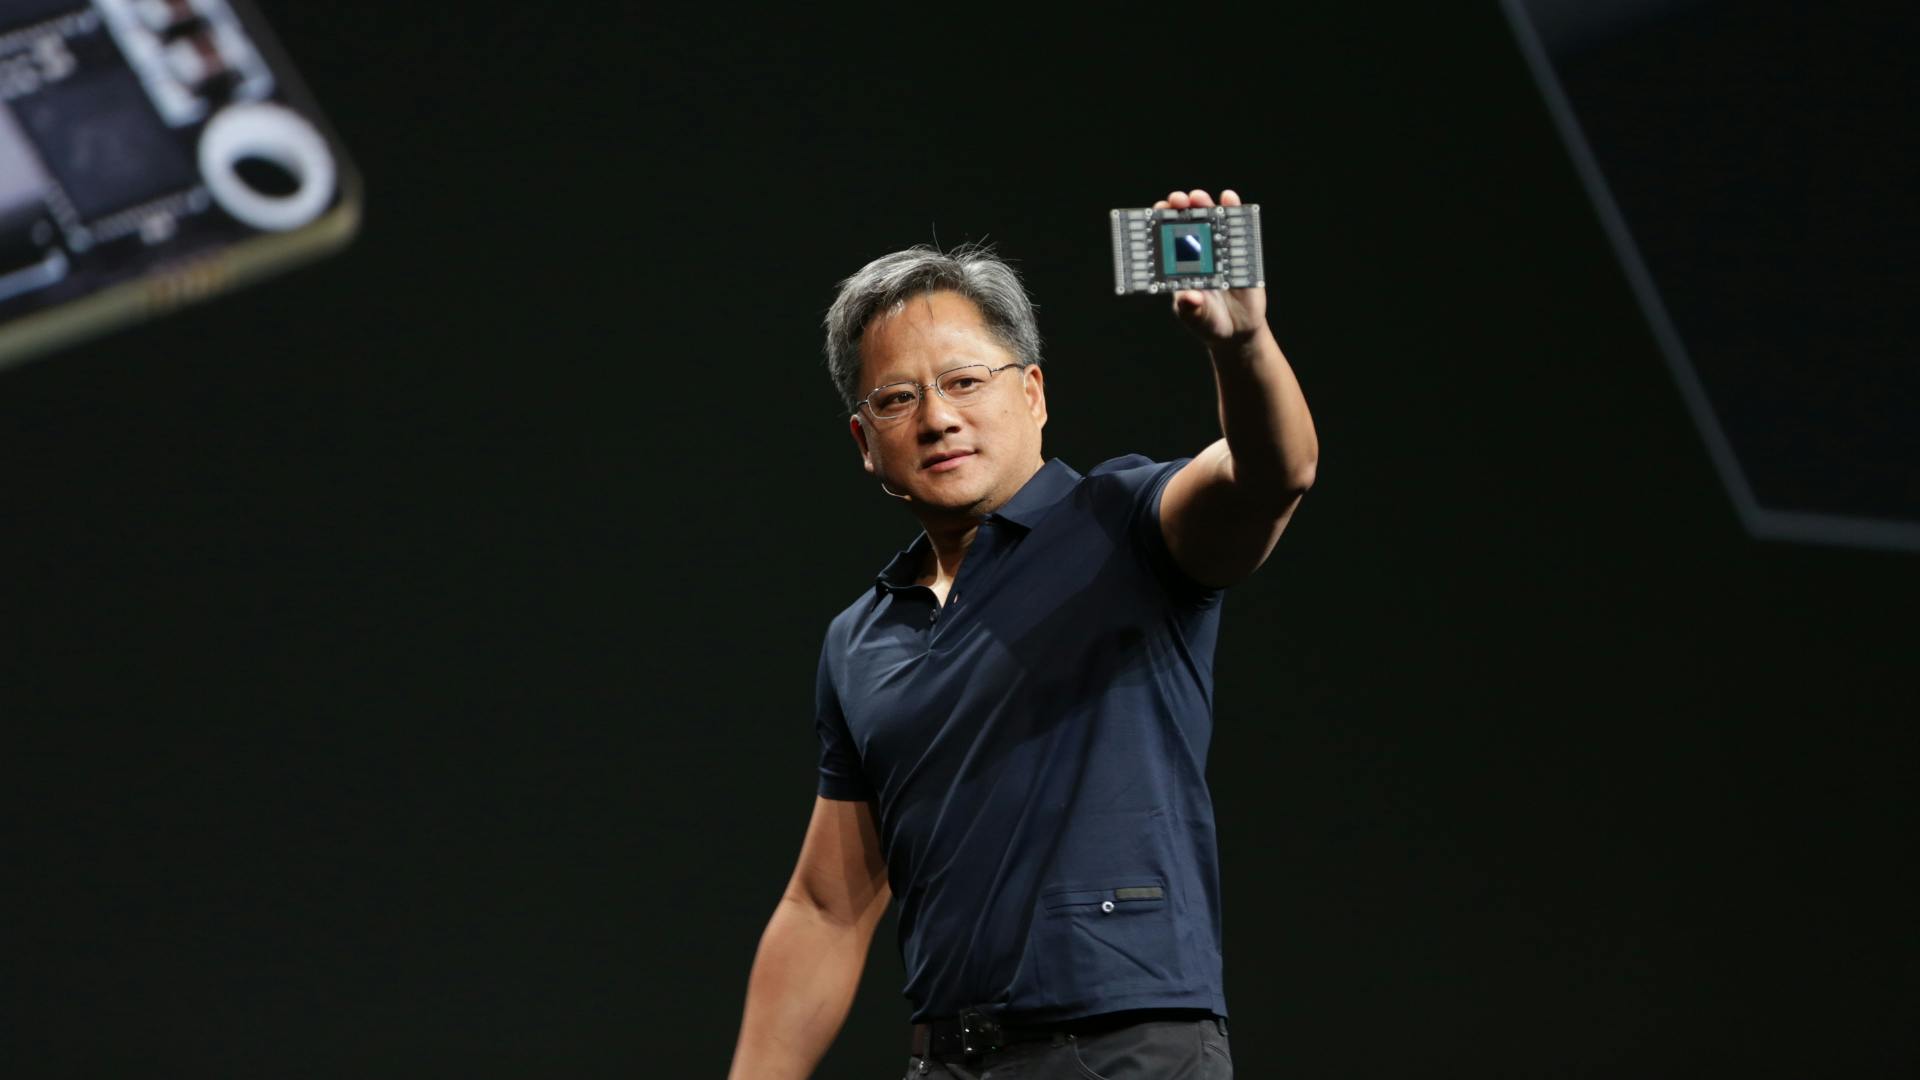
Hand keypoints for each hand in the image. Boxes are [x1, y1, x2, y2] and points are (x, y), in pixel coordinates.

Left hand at [1154, 188, 1266, 345]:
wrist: (1238, 331)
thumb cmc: (1208, 322)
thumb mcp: (1197, 318)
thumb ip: (1191, 309)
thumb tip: (1189, 297)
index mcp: (1178, 266)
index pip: (1165, 238)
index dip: (1160, 221)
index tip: (1158, 211)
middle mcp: (1197, 252)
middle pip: (1186, 223)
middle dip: (1180, 207)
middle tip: (1177, 200)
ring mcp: (1218, 249)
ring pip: (1209, 220)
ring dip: (1203, 204)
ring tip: (1198, 197)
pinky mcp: (1240, 251)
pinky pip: (1236, 228)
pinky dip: (1232, 210)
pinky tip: (1228, 197)